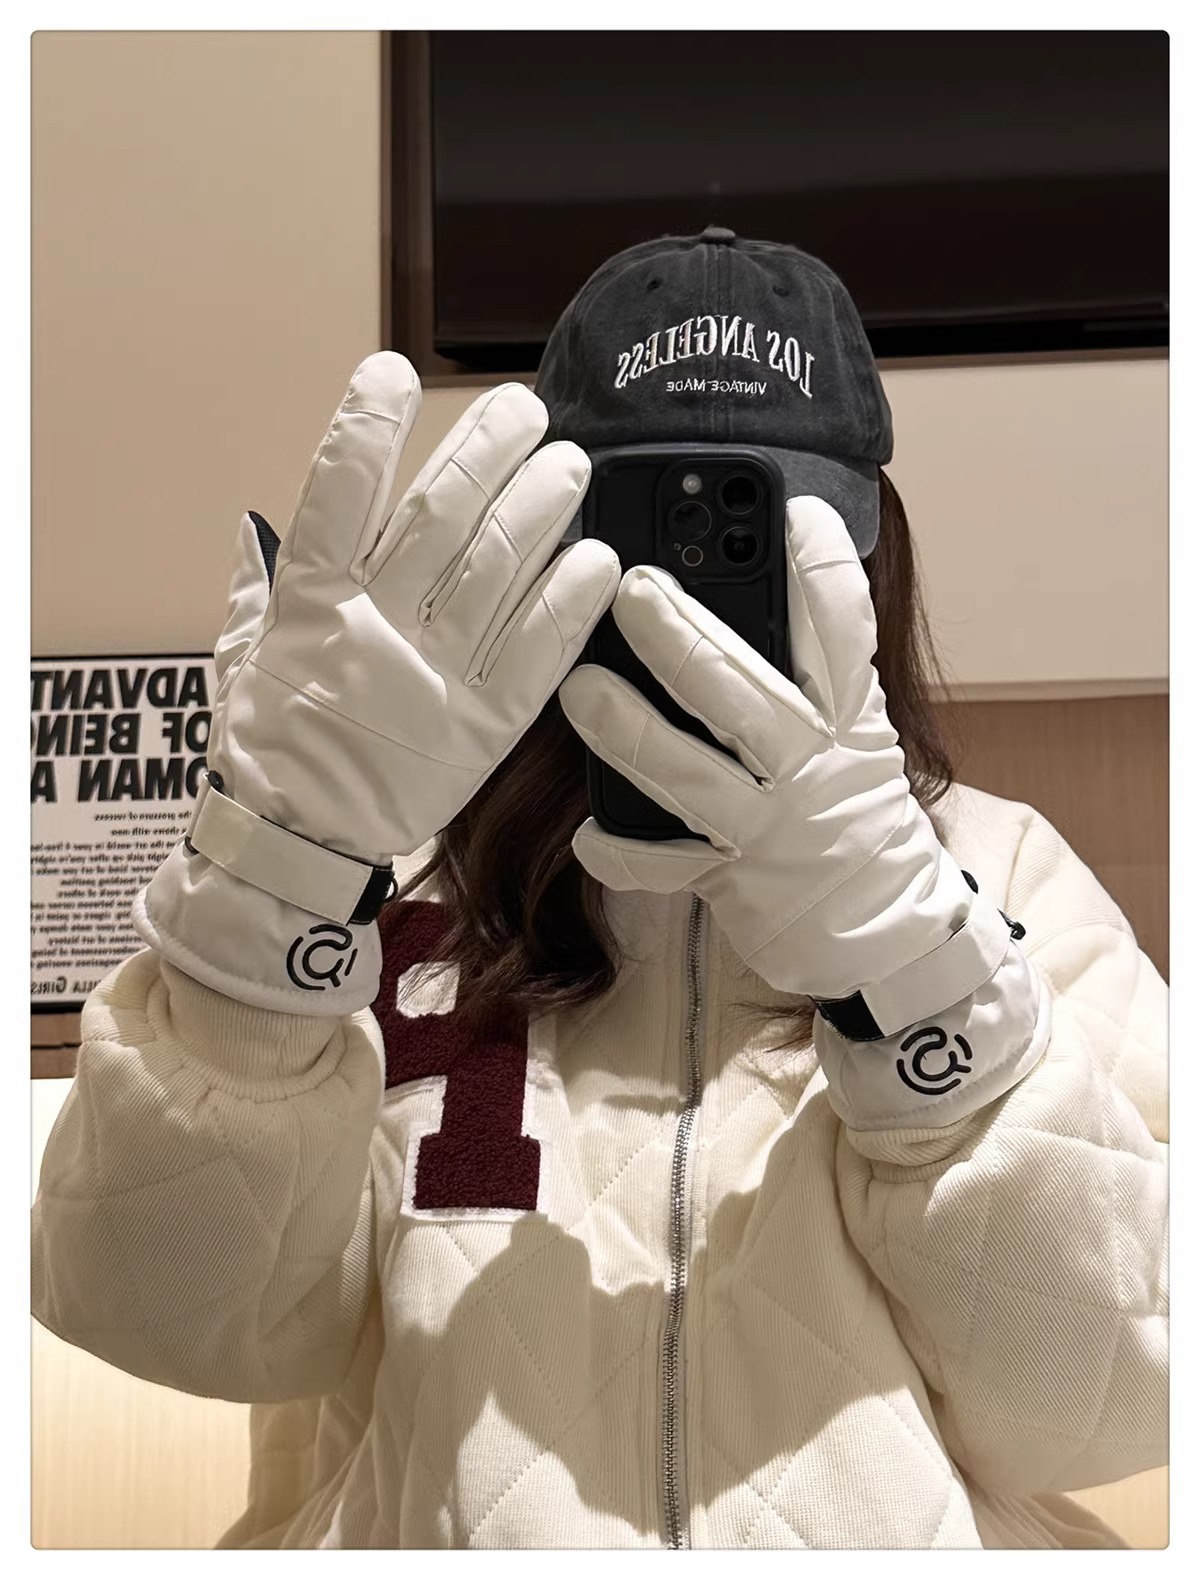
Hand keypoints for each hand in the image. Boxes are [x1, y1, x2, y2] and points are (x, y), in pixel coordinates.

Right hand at [135, 353, 619, 1012]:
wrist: (299, 843)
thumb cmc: (273, 746)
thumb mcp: (247, 656)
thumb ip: (264, 585)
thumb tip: (267, 526)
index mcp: (311, 603)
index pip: (337, 496)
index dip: (365, 428)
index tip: (394, 371)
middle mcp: (374, 627)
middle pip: (438, 516)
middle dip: (486, 451)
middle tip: (527, 408)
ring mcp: (432, 675)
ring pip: (499, 571)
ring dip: (540, 507)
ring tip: (571, 462)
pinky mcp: (482, 726)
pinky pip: (537, 652)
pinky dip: (570, 601)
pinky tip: (597, 555)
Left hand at [558, 496, 1009, 1034]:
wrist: (886, 923)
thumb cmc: (850, 805)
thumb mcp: (852, 730)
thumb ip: (815, 670)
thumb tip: (759, 579)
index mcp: (845, 713)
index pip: (842, 627)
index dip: (821, 565)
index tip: (792, 511)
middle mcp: (810, 763)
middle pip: (741, 690)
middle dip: (681, 635)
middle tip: (632, 586)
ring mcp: (768, 823)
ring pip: (689, 772)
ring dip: (629, 728)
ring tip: (580, 686)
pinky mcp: (733, 878)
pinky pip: (664, 864)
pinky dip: (623, 848)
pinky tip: (590, 830)